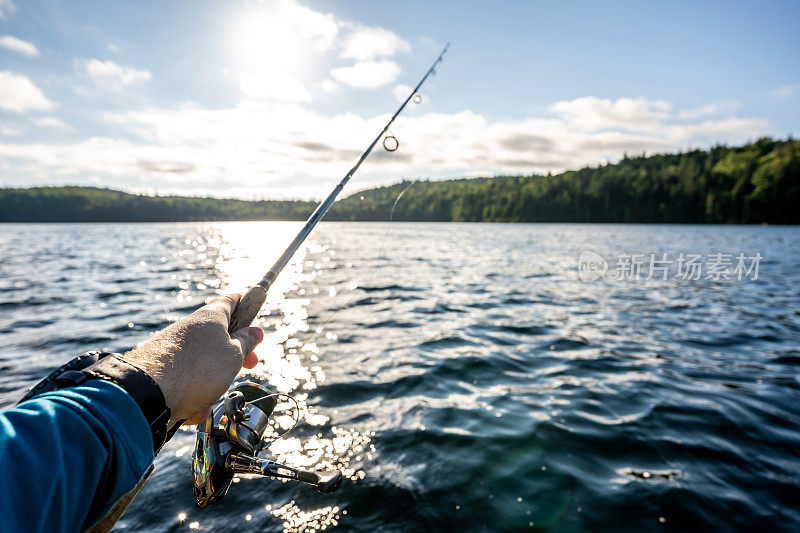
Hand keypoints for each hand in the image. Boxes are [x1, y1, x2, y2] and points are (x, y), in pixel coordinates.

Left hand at [123, 294, 262, 425]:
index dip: (244, 303)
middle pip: (218, 336)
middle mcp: (189, 328)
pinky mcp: (159, 368)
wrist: (149, 391)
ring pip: (202, 363)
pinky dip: (192, 394)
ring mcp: (172, 347)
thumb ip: (246, 344)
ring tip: (210, 397)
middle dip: (235, 354)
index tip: (252, 305)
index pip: (229, 301)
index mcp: (209, 317)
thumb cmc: (198, 369)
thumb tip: (256, 331)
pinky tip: (191, 408)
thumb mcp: (233, 356)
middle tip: (249, 364)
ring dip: (212, 381)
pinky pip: (184, 381)